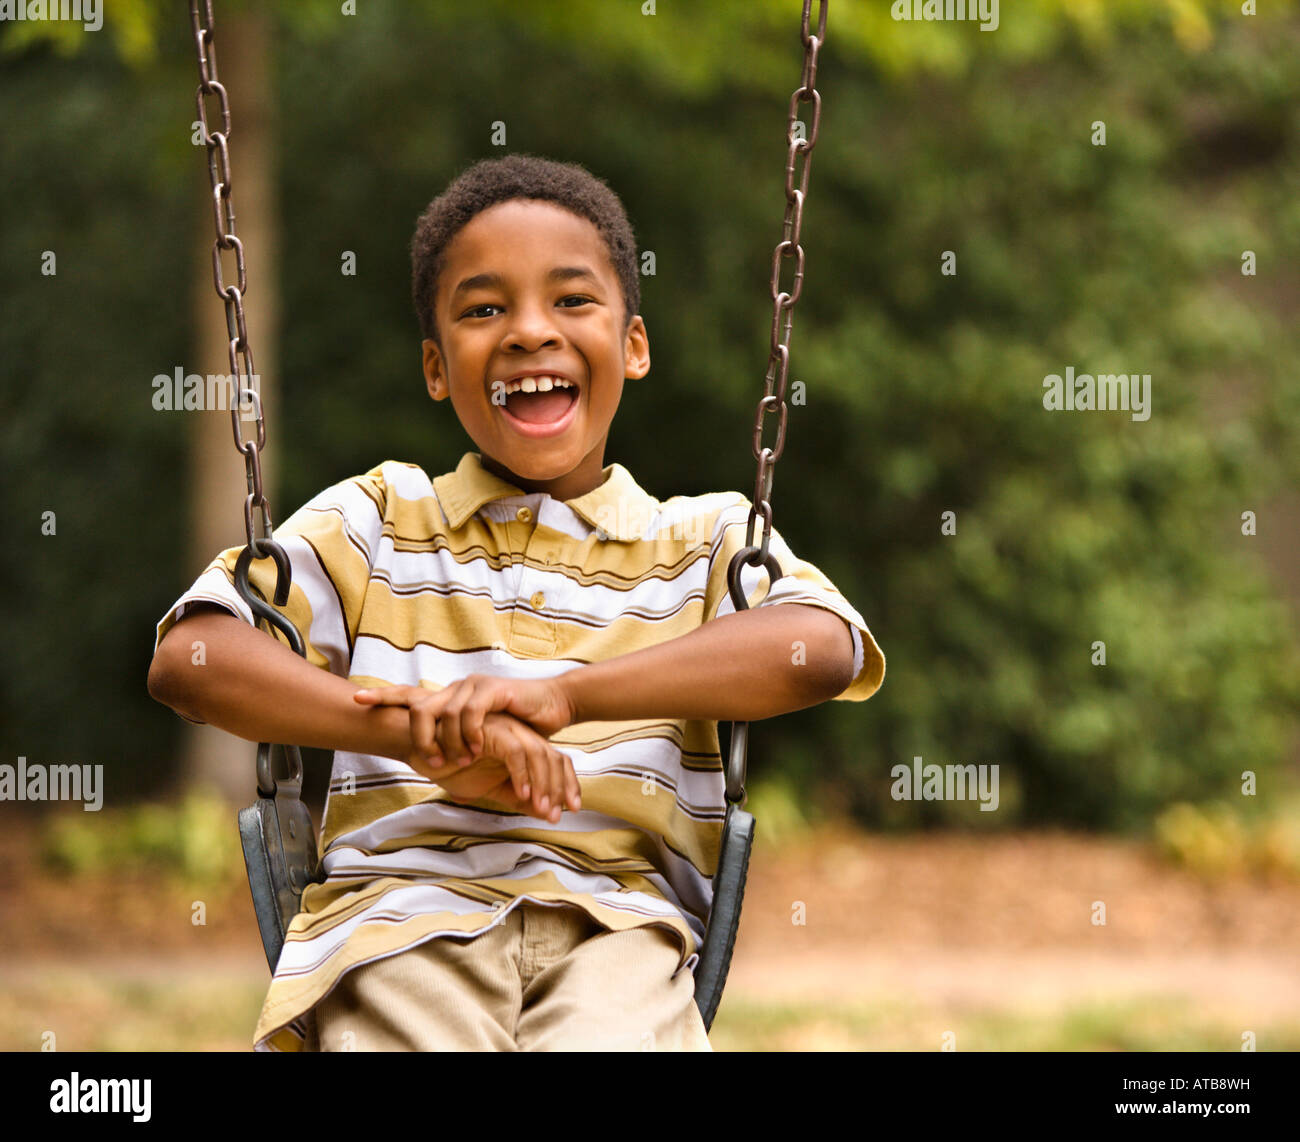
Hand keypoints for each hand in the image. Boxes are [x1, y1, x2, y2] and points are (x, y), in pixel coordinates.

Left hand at [353, 674, 573, 766]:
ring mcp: (473, 686)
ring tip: (461, 762)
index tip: (355, 700)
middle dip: (416, 736)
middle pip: (418, 705)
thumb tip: (428, 761)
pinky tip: (478, 748)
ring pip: (444, 713)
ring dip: (450, 743)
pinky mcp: (492, 690)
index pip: (408, 695)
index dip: (382, 697)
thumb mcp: (478, 738)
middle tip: (426, 762)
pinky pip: (471, 712)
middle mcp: (455, 688)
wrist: (550, 707)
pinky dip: (471, 733)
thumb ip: (454, 743)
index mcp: (448, 699)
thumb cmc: (516, 726)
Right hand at [415, 711, 580, 822]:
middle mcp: (519, 734)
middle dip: (559, 788)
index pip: (555, 762)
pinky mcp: (493, 729)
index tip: (569, 811)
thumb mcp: (491, 788)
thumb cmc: (452, 764)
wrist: (420, 746)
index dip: (566, 786)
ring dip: (543, 784)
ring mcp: (507, 729)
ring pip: (538, 753)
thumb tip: (545, 814)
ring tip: (542, 809)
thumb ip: (517, 798)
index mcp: (522, 745)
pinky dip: (521, 773)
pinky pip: (515, 751)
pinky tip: (522, 793)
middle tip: (557, 816)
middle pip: (553, 757)